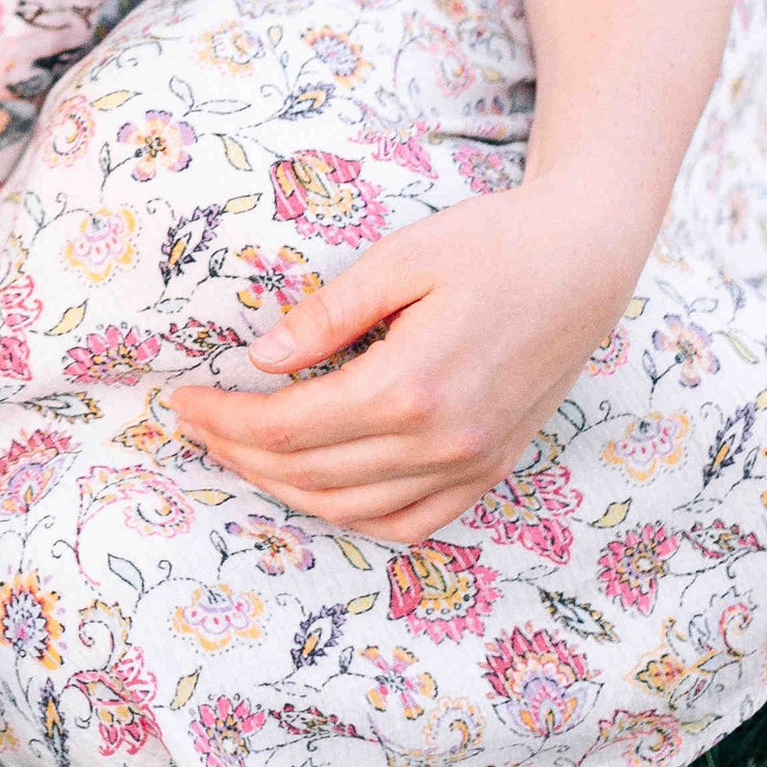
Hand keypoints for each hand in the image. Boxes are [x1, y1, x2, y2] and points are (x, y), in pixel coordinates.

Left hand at [166, 187, 643, 542]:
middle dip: (238, 454)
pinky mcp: (491, 470)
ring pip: (353, 509)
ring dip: (284, 490)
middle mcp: (442, 442)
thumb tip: (262, 360)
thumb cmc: (492, 244)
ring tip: (239, 454)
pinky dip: (355, 516)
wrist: (585, 262)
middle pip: (310, 474)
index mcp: (411, 386)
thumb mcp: (401, 256)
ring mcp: (471, 465)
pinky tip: (318, 486)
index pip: (289, 427)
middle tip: (194, 424)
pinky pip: (412, 523)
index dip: (225, 420)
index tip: (181, 400)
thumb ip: (328, 314)